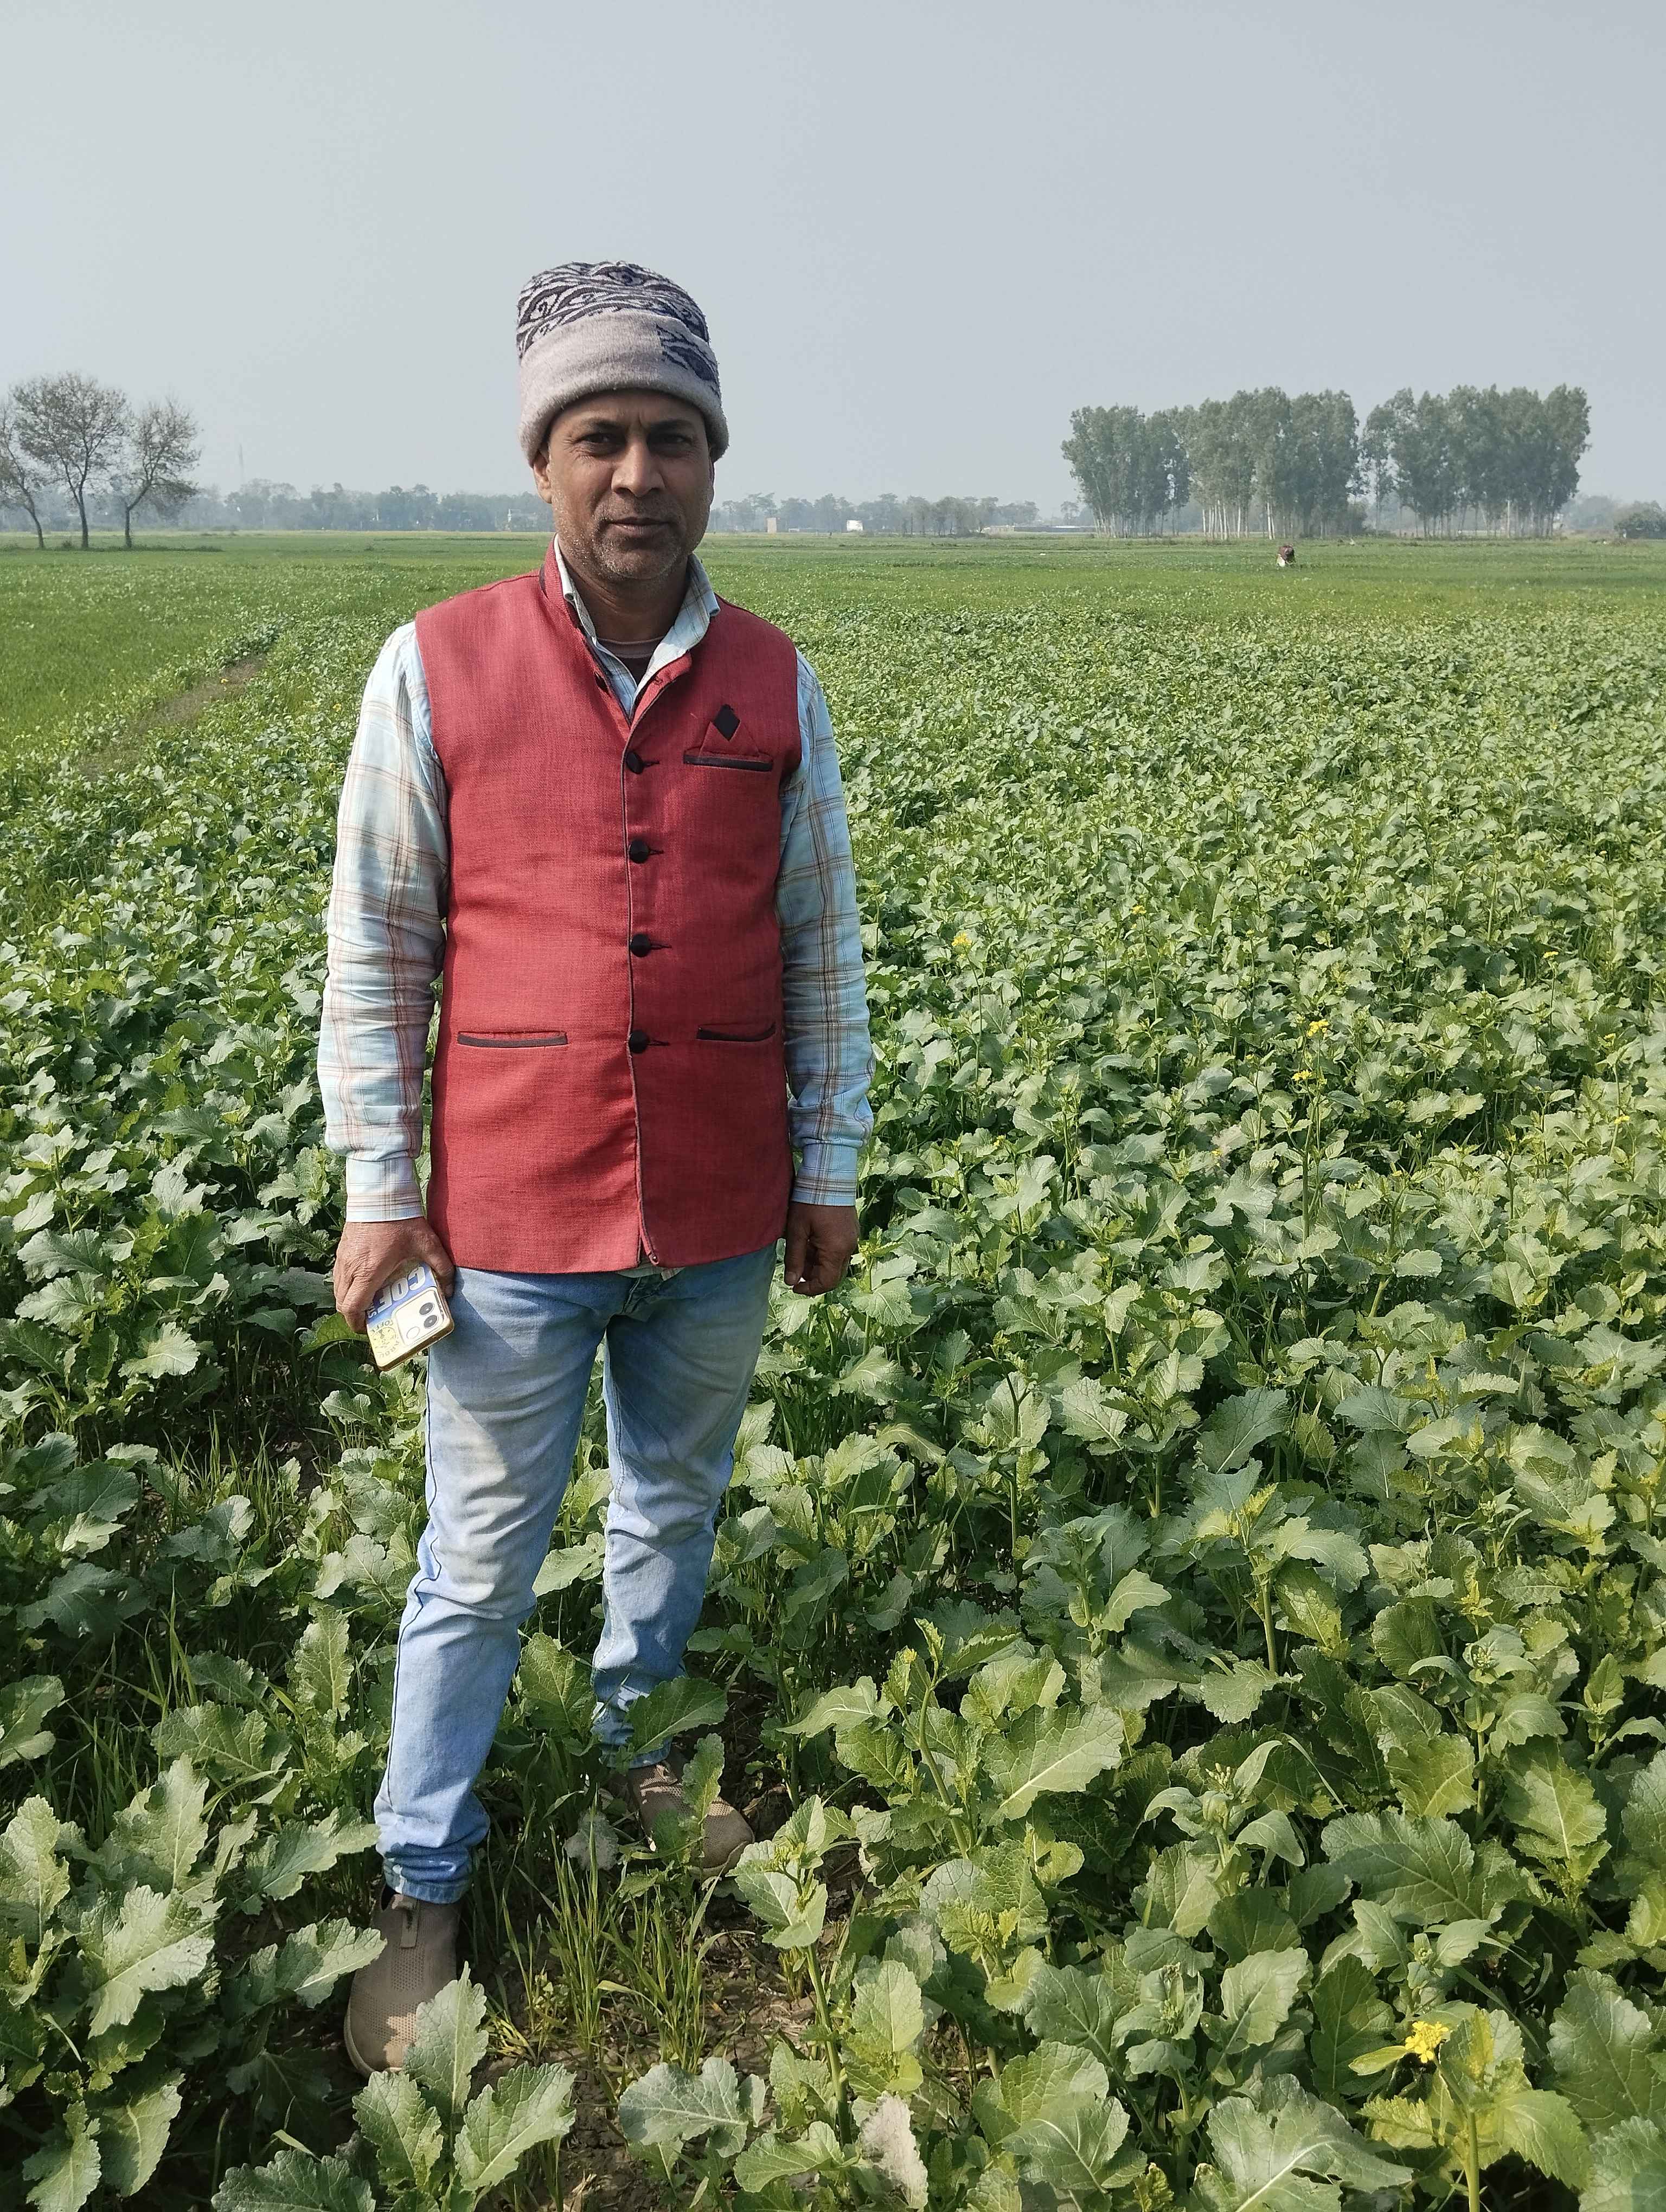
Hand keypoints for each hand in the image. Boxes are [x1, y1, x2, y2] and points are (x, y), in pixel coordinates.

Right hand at [333, 1217, 454, 1334]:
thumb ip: (442, 1268)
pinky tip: (364, 1280)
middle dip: (355, 1315)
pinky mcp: (341, 1250)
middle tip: (372, 1317)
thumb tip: (449, 1290)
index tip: (370, 1328)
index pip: (352, 1308)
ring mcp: (342, 1258)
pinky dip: (347, 1285)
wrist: (380, 1194)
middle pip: (342, 1303)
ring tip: (369, 1301)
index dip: (358, 1324)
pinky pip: (338, 1276)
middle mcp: (350, 1268)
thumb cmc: (402, 1220)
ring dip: (349, 1300)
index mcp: (368, 1272)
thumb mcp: (428, 1244)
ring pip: (337, 1290)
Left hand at [783, 1202, 858, 1296]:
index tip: (794, 1286)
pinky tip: (810, 1242)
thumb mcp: (797, 1230)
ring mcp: (852, 1238)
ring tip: (800, 1251)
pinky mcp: (851, 1230)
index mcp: (836, 1249)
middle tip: (795, 1268)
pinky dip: (825, 1253)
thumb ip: (794, 1258)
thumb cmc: (810, 1201)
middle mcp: (849, 1247)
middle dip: (813, 1276)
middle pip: (833, 1275)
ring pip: (836, 1262)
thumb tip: (790, 1281)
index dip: (810, 1289)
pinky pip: (839, 1250)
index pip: (827, 1282)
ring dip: (818, 1264)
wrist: (829, 1175)